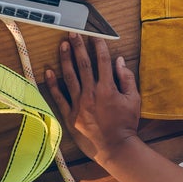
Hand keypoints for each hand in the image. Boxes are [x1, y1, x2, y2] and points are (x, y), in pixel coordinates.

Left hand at [44, 35, 141, 165]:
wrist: (115, 148)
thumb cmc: (126, 123)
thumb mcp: (134, 99)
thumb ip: (126, 78)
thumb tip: (119, 60)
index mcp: (107, 88)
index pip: (102, 60)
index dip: (98, 46)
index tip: (94, 35)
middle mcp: (91, 93)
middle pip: (83, 64)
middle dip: (78, 46)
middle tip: (73, 33)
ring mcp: (79, 104)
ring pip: (70, 76)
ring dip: (65, 59)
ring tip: (62, 45)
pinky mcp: (70, 115)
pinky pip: (59, 97)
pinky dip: (53, 84)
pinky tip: (48, 71)